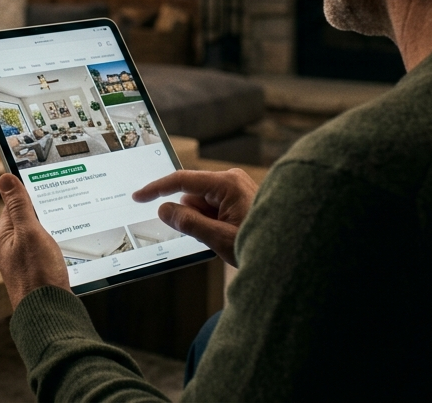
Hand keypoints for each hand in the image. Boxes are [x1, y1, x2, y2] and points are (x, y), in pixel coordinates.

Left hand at [0, 173, 70, 307]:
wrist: (49, 313)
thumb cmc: (37, 276)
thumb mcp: (29, 233)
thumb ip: (19, 206)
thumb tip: (5, 178)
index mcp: (4, 237)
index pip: (13, 205)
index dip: (29, 193)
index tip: (45, 184)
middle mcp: (12, 250)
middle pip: (28, 220)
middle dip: (45, 212)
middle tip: (63, 203)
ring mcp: (26, 262)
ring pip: (41, 236)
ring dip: (54, 229)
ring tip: (69, 224)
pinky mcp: (40, 272)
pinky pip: (49, 250)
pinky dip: (59, 244)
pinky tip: (70, 245)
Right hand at [132, 168, 257, 266]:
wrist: (293, 252)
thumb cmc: (261, 244)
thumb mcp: (219, 238)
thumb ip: (188, 223)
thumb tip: (164, 210)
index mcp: (227, 184)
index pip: (182, 180)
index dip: (157, 188)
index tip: (138, 196)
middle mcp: (230, 180)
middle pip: (192, 195)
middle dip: (192, 216)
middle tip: (211, 237)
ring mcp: (235, 188)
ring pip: (200, 203)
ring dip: (203, 222)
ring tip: (226, 238)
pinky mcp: (237, 197)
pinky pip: (212, 207)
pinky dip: (212, 222)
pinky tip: (227, 234)